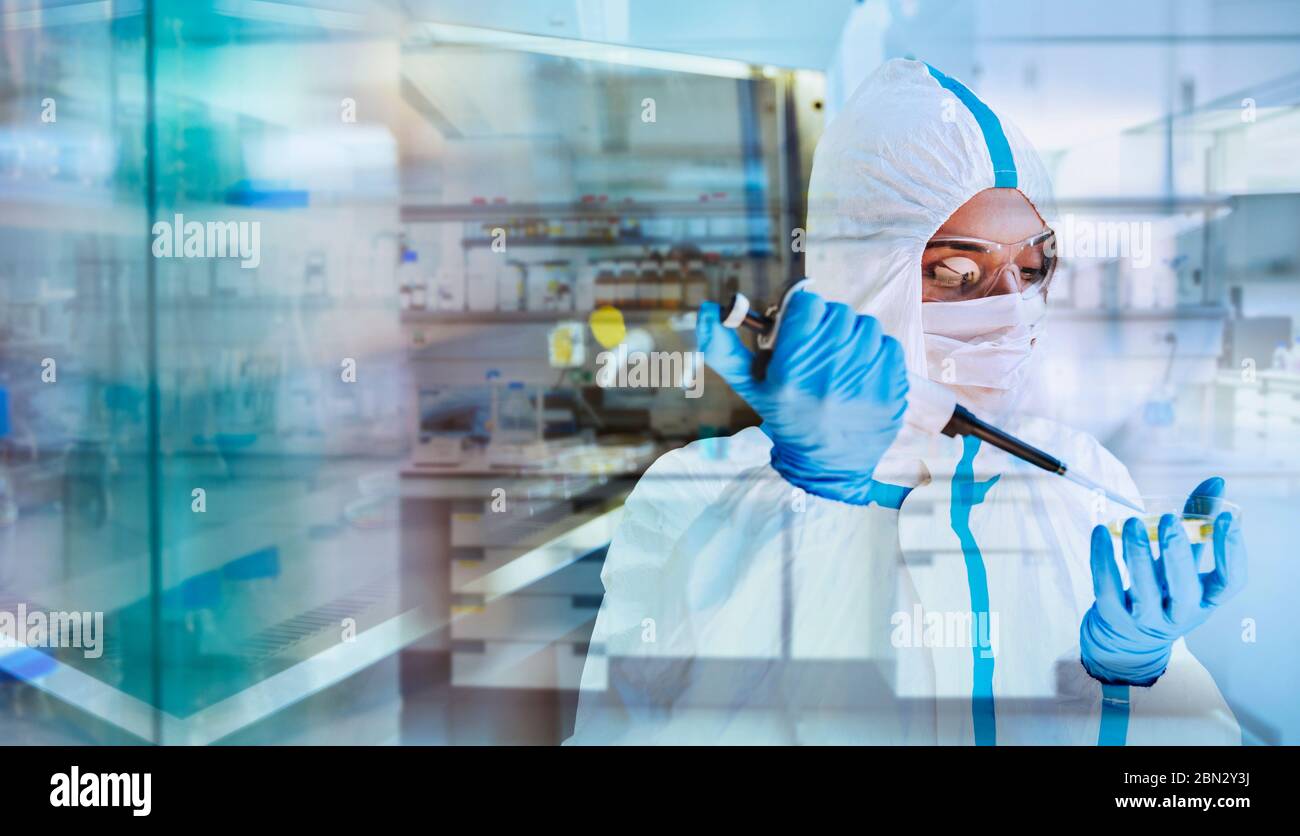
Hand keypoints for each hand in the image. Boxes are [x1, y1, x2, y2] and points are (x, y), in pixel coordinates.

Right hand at [697, 290, 908, 504]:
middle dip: (826, 324)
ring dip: (852, 337)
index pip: (808, 305)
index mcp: (792, 374)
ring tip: (840, 361)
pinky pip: (888, 346)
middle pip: (838, 313)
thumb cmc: (787, 419)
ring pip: (865, 326)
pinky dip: (874, 353)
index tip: (800, 326)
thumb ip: (724, 348)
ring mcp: (866, 383)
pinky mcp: (893, 389)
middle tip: (819, 346)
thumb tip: (705, 310)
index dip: (803, 311)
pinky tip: (860, 373)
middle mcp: (830, 377)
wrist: (829, 466)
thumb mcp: (751, 387)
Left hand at [1080, 477, 1246, 685]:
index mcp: (1206, 598)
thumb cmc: (1165, 589)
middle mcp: (1180, 613)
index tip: (1228, 518)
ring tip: (1132, 522)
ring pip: (1143, 588)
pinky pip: (1107, 587)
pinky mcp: (1114, 615)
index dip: (1232, 551)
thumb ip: (1197, 523)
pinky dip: (1102, 559)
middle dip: (1177, 553)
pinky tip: (1100, 532)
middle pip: (1184, 588)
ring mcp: (1146, 619)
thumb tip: (1215, 481)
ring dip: (1138, 553)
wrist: (1129, 638)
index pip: (1230, 581)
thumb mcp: (1187, 562)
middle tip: (1171, 519)